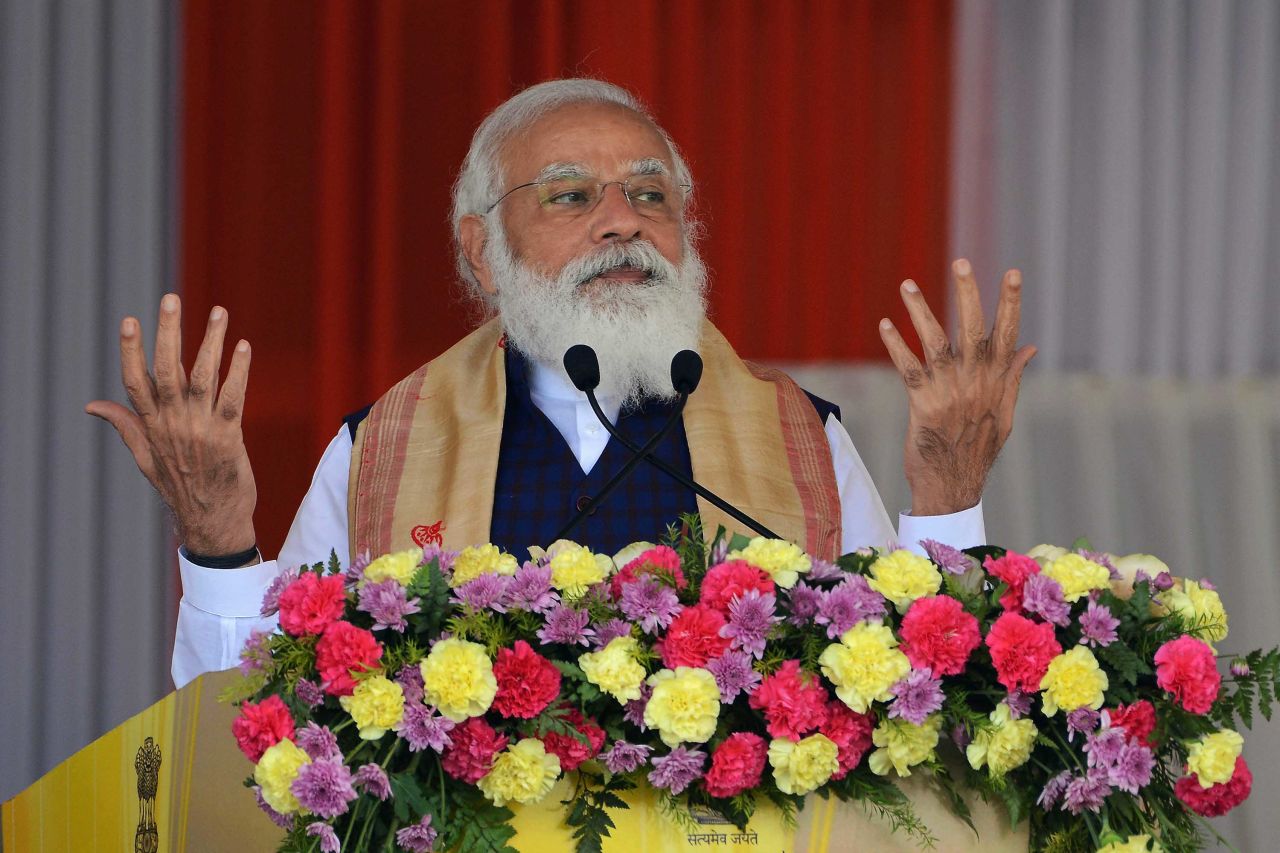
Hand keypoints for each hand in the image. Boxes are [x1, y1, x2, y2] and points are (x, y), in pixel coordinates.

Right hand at [85, 294, 257, 557]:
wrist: (212, 522)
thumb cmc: (181, 487)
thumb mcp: (145, 458)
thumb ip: (125, 425)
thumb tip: (93, 404)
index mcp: (152, 426)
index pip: (135, 382)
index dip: (131, 350)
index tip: (130, 320)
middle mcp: (173, 423)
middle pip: (167, 370)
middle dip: (169, 332)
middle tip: (171, 299)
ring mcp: (200, 429)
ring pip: (204, 377)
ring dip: (211, 342)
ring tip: (219, 312)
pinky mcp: (228, 436)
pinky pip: (234, 397)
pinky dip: (239, 371)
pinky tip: (244, 347)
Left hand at [878, 259, 1036, 515]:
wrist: (953, 486)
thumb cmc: (977, 448)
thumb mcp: (1004, 413)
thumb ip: (1012, 376)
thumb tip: (1030, 346)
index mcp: (996, 380)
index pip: (1007, 334)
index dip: (1010, 303)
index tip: (1012, 272)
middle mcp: (975, 381)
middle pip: (972, 329)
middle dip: (967, 293)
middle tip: (960, 261)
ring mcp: (949, 391)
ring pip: (936, 343)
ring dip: (920, 311)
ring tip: (907, 284)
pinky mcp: (922, 404)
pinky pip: (907, 368)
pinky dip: (896, 345)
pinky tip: (885, 325)